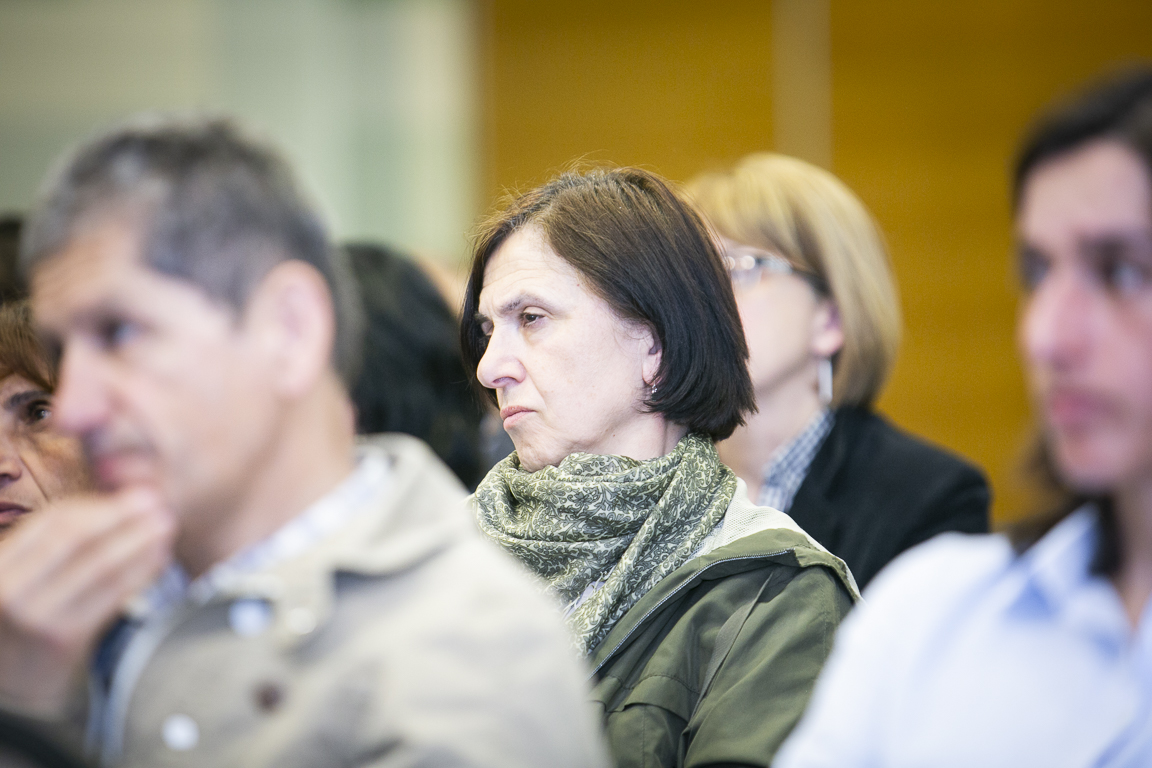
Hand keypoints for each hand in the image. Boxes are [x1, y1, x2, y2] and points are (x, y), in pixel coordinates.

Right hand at [0, 489, 174, 717]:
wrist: (14, 689)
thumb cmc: (25, 624)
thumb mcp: (22, 580)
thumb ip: (53, 548)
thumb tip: (114, 505)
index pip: (53, 521)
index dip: (97, 504)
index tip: (132, 495)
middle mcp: (10, 589)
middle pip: (77, 537)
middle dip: (122, 516)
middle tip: (157, 501)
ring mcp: (36, 615)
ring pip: (99, 564)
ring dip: (139, 540)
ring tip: (167, 525)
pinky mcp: (64, 638)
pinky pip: (112, 595)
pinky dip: (140, 572)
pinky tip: (160, 558)